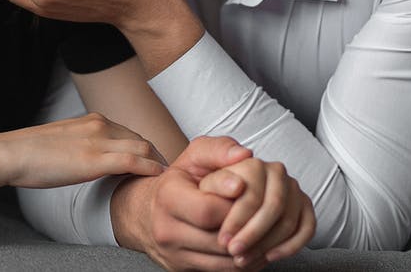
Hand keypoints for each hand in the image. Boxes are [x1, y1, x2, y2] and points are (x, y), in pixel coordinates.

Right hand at [0, 113, 166, 188]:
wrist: (12, 153)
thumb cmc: (30, 153)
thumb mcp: (63, 141)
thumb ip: (82, 145)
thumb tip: (88, 159)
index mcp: (92, 119)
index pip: (129, 132)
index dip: (145, 149)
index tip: (153, 163)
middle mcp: (99, 125)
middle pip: (141, 138)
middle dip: (157, 155)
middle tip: (167, 173)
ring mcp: (98, 141)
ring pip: (142, 147)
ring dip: (158, 162)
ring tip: (166, 178)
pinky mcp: (94, 159)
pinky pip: (133, 161)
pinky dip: (150, 168)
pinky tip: (158, 177)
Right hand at [113, 136, 260, 270]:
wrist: (143, 212)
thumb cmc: (178, 181)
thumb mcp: (194, 156)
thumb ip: (220, 150)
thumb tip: (244, 155)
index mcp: (168, 197)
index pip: (208, 210)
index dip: (236, 205)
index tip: (250, 196)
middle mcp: (166, 229)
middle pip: (219, 239)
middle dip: (247, 228)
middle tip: (265, 216)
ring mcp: (174, 254)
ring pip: (224, 260)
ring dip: (251, 249)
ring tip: (267, 233)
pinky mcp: (181, 269)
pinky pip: (221, 271)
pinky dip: (243, 262)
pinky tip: (254, 247)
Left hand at [198, 159, 314, 267]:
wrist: (209, 191)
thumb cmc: (201, 180)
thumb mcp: (197, 161)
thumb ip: (214, 155)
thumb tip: (241, 162)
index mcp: (252, 162)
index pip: (253, 192)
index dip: (237, 219)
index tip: (223, 239)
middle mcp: (276, 172)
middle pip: (274, 207)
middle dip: (253, 234)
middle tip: (233, 252)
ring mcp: (292, 189)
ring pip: (289, 221)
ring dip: (267, 245)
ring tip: (243, 259)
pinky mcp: (303, 205)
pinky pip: (307, 228)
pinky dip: (290, 246)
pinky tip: (269, 256)